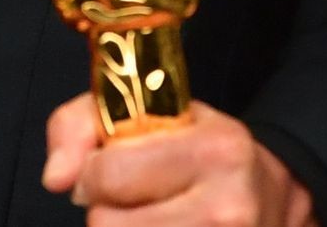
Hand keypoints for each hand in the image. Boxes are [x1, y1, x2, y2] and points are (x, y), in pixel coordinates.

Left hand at [43, 95, 311, 226]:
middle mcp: (228, 206)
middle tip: (133, 200)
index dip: (94, 174)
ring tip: (147, 217)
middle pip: (108, 226)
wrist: (271, 192)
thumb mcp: (145, 111)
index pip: (109, 176)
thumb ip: (80, 126)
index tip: (110, 170)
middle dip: (107, 212)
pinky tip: (158, 226)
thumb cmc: (195, 146)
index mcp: (214, 149)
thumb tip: (56, 178)